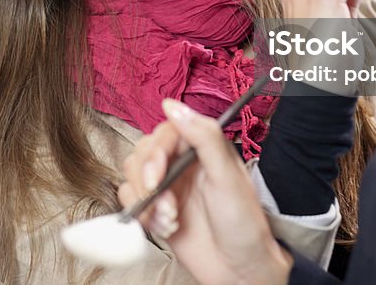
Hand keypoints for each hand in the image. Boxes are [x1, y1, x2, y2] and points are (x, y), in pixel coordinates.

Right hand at [119, 100, 292, 284]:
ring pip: (132, 176)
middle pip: (142, 152)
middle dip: (147, 179)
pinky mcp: (156, 211)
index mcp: (201, 149)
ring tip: (170, 219)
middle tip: (165, 202)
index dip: (156, 153)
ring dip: (146, 201)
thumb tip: (172, 105)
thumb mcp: (227, 177)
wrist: (241, 270)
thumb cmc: (244, 224)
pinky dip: (143, 217)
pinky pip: (131, 202)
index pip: (165, 133)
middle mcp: (181, 164)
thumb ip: (204, 137)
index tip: (157, 176)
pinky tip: (166, 228)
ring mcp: (167, 187)